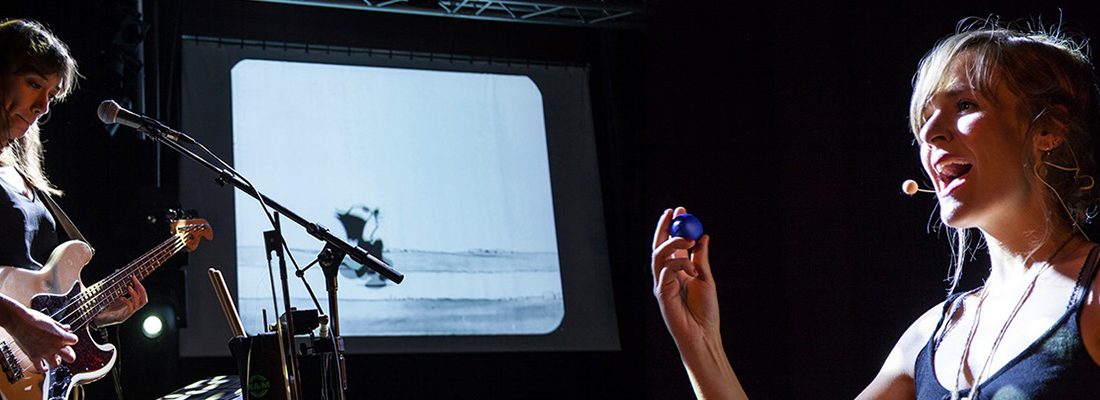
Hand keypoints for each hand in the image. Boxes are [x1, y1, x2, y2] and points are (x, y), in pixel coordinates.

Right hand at [6, 307, 77, 371]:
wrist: (18, 321)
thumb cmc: (33, 318)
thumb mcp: (51, 321)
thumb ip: (60, 327)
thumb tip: (67, 328)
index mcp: (60, 336)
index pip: (74, 341)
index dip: (71, 339)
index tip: (67, 338)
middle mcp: (54, 346)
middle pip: (71, 358)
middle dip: (69, 355)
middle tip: (65, 352)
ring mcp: (44, 352)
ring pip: (56, 364)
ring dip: (56, 361)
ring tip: (54, 358)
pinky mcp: (33, 356)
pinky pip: (40, 368)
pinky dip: (43, 369)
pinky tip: (44, 367)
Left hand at [93, 276, 147, 327]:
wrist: (94, 318)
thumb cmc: (102, 306)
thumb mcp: (111, 294)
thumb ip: (115, 285)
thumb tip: (117, 271)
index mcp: (129, 304)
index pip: (142, 295)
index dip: (139, 286)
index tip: (134, 277)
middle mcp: (130, 310)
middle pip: (144, 300)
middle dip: (141, 289)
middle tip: (135, 281)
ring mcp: (127, 314)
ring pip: (139, 305)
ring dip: (135, 294)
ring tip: (128, 287)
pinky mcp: (121, 318)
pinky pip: (129, 310)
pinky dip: (127, 302)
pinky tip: (121, 297)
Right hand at [651, 207, 719, 348]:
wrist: (703, 334)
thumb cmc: (705, 311)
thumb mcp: (706, 278)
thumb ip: (701, 258)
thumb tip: (703, 236)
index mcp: (677, 270)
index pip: (671, 243)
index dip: (673, 226)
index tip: (680, 210)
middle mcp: (666, 275)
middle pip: (660, 245)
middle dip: (665, 227)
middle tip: (675, 213)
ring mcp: (662, 284)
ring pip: (659, 256)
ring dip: (673, 244)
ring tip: (689, 242)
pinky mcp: (661, 293)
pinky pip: (665, 272)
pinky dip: (678, 265)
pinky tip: (692, 270)